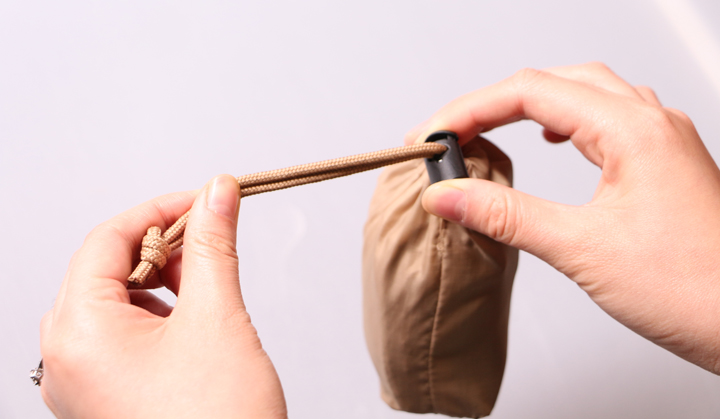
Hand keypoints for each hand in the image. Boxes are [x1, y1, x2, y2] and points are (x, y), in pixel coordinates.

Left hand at [39, 175, 286, 417]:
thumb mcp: (218, 318)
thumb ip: (213, 246)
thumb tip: (216, 193)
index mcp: (80, 332)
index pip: (107, 239)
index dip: (159, 210)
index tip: (202, 200)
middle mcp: (67, 358)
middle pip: (105, 270)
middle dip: (161, 248)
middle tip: (208, 240)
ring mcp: (81, 385)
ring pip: (113, 305)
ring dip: (160, 283)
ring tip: (204, 287)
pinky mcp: (103, 400)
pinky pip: (117, 339)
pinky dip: (155, 318)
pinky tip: (190, 325)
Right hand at [409, 62, 719, 373]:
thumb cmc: (696, 289)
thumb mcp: (583, 250)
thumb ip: (507, 216)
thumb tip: (449, 194)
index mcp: (632, 130)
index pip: (530, 91)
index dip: (471, 109)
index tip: (435, 136)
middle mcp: (651, 124)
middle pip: (553, 82)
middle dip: (493, 102)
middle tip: (452, 133)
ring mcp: (661, 142)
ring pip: (582, 95)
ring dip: (528, 106)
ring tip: (488, 130)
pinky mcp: (662, 166)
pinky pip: (604, 121)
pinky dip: (563, 123)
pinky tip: (551, 139)